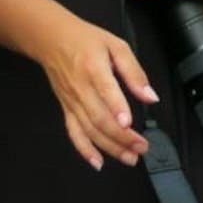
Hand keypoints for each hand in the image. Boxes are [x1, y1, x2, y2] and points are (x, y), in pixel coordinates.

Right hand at [38, 17, 157, 170]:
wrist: (51, 39)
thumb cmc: (86, 40)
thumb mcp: (116, 45)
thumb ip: (134, 71)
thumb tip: (150, 96)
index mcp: (94, 68)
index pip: (105, 90)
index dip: (117, 108)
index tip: (128, 123)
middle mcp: (81, 88)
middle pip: (99, 117)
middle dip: (121, 137)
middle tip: (141, 147)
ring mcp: (72, 101)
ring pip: (89, 130)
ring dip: (109, 147)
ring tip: (129, 157)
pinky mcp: (67, 109)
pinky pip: (74, 132)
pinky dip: (84, 150)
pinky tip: (97, 162)